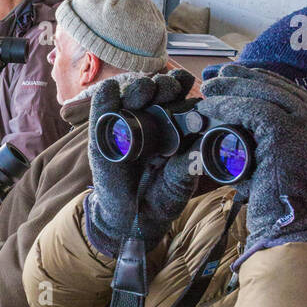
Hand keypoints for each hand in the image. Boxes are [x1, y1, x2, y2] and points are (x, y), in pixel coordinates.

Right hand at [86, 67, 198, 255]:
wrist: (131, 220)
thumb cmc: (160, 197)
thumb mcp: (178, 182)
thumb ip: (189, 164)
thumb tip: (204, 143)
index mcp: (174, 126)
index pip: (179, 95)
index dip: (181, 86)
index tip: (186, 88)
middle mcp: (151, 120)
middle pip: (157, 90)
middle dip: (163, 85)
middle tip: (165, 90)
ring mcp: (125, 124)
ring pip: (132, 93)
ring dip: (139, 88)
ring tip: (144, 92)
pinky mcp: (102, 133)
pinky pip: (102, 108)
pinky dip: (106, 96)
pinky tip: (112, 89)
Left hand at [197, 65, 306, 260]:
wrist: (301, 231)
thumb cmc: (289, 209)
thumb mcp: (284, 168)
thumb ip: (267, 149)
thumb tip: (234, 141)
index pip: (287, 92)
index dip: (258, 81)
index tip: (234, 79)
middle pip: (275, 86)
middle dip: (242, 78)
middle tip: (216, 77)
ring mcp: (305, 123)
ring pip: (262, 92)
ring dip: (231, 88)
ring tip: (208, 89)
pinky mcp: (287, 132)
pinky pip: (252, 109)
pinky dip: (228, 104)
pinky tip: (211, 105)